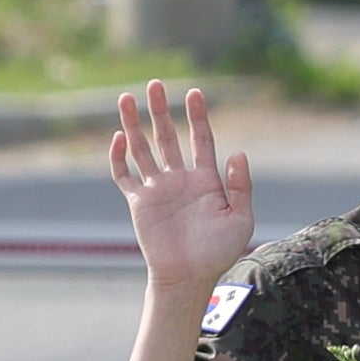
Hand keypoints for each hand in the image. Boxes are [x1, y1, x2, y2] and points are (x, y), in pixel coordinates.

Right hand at [110, 79, 254, 294]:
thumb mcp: (240, 219)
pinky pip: (124, 175)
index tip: (195, 92)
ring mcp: (157, 189)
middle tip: (156, 84)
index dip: (198, 116)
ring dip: (135, 124)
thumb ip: (240, 186)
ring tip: (127, 98)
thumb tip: (238, 152)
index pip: (201, 140)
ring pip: (143, 148)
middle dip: (162, 110)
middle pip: (168, 136)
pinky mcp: (138, 202)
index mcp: (206, 180)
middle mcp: (180, 179)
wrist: (189, 277)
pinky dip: (119, 157)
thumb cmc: (219, 252)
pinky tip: (119, 137)